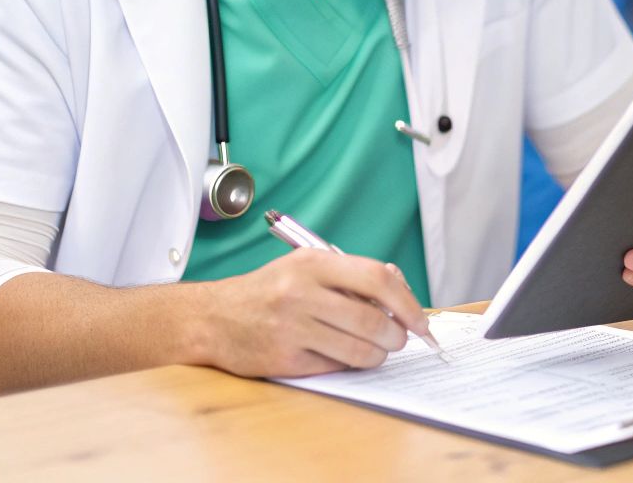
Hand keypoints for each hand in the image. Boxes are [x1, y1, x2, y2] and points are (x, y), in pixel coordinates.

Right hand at [194, 247, 424, 377]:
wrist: (213, 318)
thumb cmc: (269, 291)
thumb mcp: (306, 267)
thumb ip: (351, 276)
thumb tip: (400, 290)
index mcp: (313, 264)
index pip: (377, 279)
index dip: (407, 303)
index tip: (419, 320)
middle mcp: (301, 293)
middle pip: (372, 320)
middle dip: (397, 335)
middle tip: (400, 339)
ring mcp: (291, 328)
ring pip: (358, 349)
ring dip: (379, 354)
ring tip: (377, 350)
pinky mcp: (284, 360)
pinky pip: (335, 367)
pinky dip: (349, 364)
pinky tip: (344, 356)